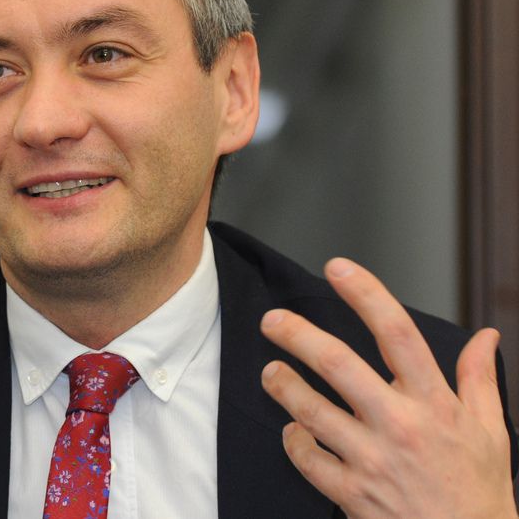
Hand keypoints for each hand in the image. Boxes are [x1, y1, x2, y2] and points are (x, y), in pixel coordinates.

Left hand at [260, 257, 516, 518]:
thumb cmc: (479, 492)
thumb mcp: (491, 431)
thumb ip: (479, 379)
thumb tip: (485, 337)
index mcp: (435, 403)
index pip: (397, 333)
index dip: (365, 294)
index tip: (338, 269)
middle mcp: (400, 425)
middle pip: (338, 363)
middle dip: (297, 335)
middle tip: (272, 320)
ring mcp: (372, 460)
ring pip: (310, 409)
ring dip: (282, 385)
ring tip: (270, 372)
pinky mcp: (351, 492)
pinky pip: (306, 457)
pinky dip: (293, 440)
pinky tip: (292, 430)